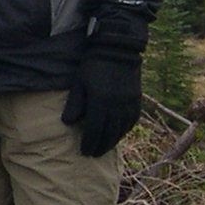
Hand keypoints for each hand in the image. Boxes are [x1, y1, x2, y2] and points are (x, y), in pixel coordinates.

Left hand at [62, 39, 143, 156]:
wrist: (118, 49)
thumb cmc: (93, 65)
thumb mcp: (79, 83)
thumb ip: (75, 104)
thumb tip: (67, 123)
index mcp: (101, 102)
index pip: (95, 130)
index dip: (89, 143)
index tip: (84, 152)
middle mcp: (117, 106)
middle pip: (109, 134)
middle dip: (100, 146)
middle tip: (92, 155)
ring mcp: (129, 104)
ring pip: (121, 130)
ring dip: (112, 141)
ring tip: (104, 148)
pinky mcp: (136, 100)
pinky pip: (131, 122)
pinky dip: (123, 131)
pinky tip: (117, 134)